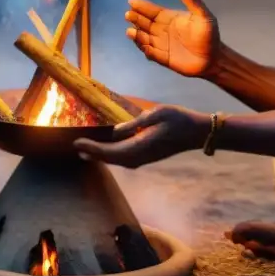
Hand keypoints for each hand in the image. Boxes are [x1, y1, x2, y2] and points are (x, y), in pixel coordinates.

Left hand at [73, 105, 211, 168]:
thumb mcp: (155, 114)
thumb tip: (114, 131)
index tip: (77, 142)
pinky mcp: (148, 157)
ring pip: (118, 161)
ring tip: (86, 151)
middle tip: (77, 146)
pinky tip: (107, 151)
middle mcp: (141, 156)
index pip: (111, 150)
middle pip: (112, 159)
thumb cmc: (178, 119)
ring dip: (102, 156)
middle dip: (93, 153)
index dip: (92, 147)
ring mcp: (145, 159)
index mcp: (141, 146)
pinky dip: (112, 156)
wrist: (197, 132)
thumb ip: (134, 123)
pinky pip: (125, 159)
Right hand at [125, 0, 218, 76]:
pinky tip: (141, 44)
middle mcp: (162, 30)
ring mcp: (161, 44)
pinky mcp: (162, 58)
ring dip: (137, 34)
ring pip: (144, 38)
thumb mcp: (201, 14)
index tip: (131, 1)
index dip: (142, 6)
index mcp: (169, 18)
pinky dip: (144, 48)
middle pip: (145, 23)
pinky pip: (150, 52)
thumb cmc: (208, 35)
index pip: (152, 10)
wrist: (214, 59)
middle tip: (128, 14)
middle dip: (136, 18)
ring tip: (130, 31)